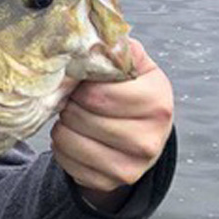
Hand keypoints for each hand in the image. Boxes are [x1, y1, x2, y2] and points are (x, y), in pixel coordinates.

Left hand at [51, 40, 173, 209]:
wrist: (138, 135)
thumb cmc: (128, 93)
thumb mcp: (130, 66)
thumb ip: (114, 49)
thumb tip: (91, 36)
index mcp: (157, 101)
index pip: (98, 94)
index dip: (81, 86)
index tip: (83, 84)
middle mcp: (150, 139)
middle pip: (81, 117)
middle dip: (69, 104)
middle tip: (75, 101)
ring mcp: (132, 166)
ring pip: (69, 141)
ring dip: (62, 126)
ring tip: (72, 117)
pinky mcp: (110, 182)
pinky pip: (66, 162)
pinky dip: (61, 148)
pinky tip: (74, 137)